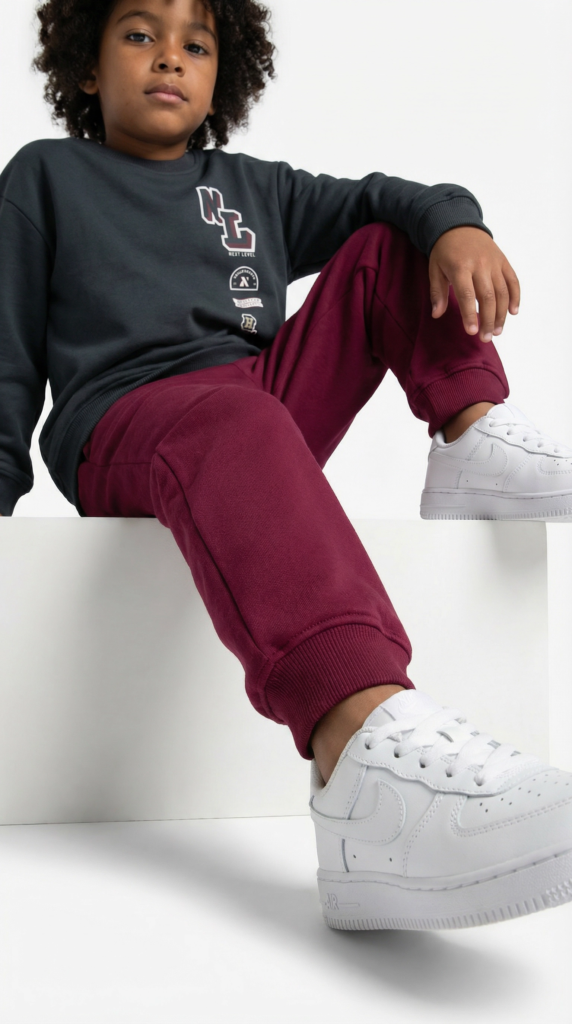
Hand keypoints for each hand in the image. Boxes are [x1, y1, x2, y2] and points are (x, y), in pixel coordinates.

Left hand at [429, 226, 519, 341]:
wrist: (459, 224)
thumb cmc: (444, 251)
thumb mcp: (434, 269)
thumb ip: (437, 292)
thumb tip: (437, 314)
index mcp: (460, 266)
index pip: (467, 295)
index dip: (470, 314)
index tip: (471, 331)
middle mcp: (480, 264)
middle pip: (488, 296)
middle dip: (488, 319)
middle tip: (486, 338)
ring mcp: (494, 262)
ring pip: (502, 291)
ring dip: (501, 314)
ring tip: (497, 331)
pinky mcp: (503, 261)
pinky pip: (513, 280)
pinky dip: (515, 296)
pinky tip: (513, 312)